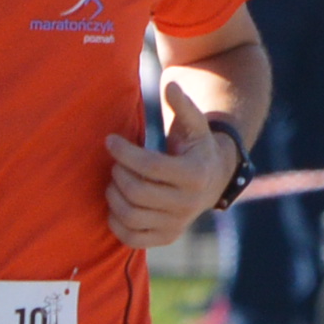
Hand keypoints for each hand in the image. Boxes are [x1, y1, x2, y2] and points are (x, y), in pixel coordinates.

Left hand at [106, 79, 238, 248]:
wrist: (213, 180)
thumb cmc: (196, 145)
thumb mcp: (195, 123)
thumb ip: (183, 104)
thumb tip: (170, 84)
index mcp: (195, 174)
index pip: (150, 166)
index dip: (125, 152)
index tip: (110, 140)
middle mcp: (188, 204)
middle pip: (137, 192)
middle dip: (118, 173)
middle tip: (115, 162)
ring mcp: (177, 224)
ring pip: (131, 216)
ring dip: (114, 196)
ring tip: (114, 180)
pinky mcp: (166, 237)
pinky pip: (132, 239)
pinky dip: (116, 223)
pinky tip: (116, 203)